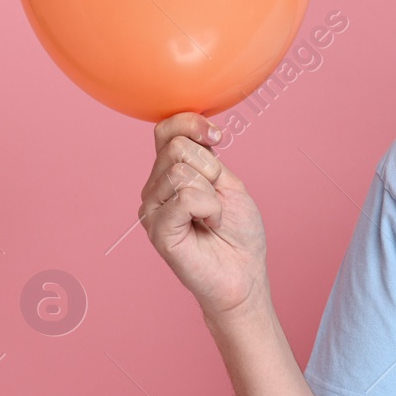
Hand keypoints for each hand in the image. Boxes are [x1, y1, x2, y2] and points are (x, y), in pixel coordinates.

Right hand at [139, 113, 268, 318]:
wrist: (244, 272)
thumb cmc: (238, 231)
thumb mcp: (228, 182)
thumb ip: (206, 156)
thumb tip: (194, 130)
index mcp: (171, 172)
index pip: (165, 130)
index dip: (191, 123)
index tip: (217, 137)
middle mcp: (155, 187)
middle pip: (176, 147)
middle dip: (211, 169)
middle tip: (218, 197)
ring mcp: (152, 208)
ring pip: (182, 172)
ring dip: (212, 194)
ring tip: (213, 217)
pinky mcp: (157, 229)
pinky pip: (185, 198)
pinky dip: (209, 209)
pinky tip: (209, 226)